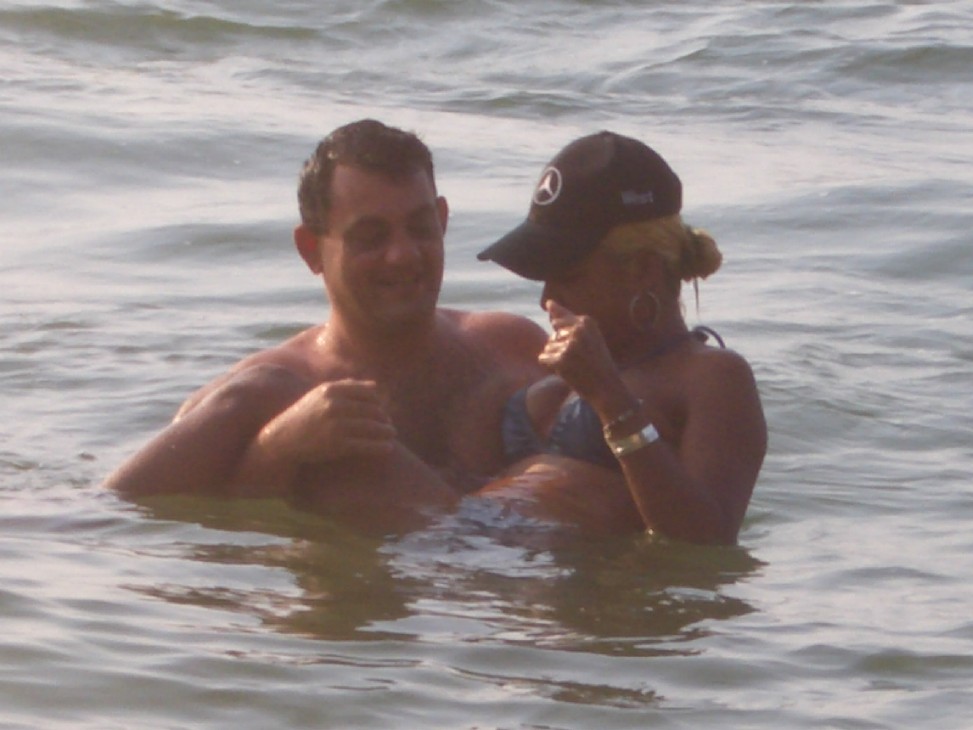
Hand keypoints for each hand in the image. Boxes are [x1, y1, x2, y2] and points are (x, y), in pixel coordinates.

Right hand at [260, 378, 397, 464]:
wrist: (282, 439)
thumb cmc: (305, 416)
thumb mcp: (320, 395)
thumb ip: (347, 388)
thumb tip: (375, 385)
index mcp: (331, 390)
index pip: (368, 392)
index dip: (379, 401)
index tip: (383, 409)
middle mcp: (334, 405)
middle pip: (373, 409)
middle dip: (384, 417)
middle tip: (389, 424)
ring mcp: (336, 425)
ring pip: (373, 427)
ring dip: (387, 431)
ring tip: (392, 434)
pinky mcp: (337, 444)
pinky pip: (367, 445)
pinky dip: (381, 446)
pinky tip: (389, 448)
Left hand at [538, 300, 621, 403]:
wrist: (607, 388)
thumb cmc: (597, 362)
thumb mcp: (589, 336)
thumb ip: (568, 319)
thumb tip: (548, 303)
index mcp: (586, 321)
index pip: (558, 319)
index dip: (565, 337)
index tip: (578, 349)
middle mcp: (578, 330)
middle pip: (553, 334)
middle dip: (561, 348)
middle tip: (579, 360)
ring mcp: (569, 344)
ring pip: (547, 347)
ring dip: (556, 358)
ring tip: (574, 366)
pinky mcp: (561, 360)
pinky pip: (543, 358)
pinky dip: (550, 367)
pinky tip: (566, 371)